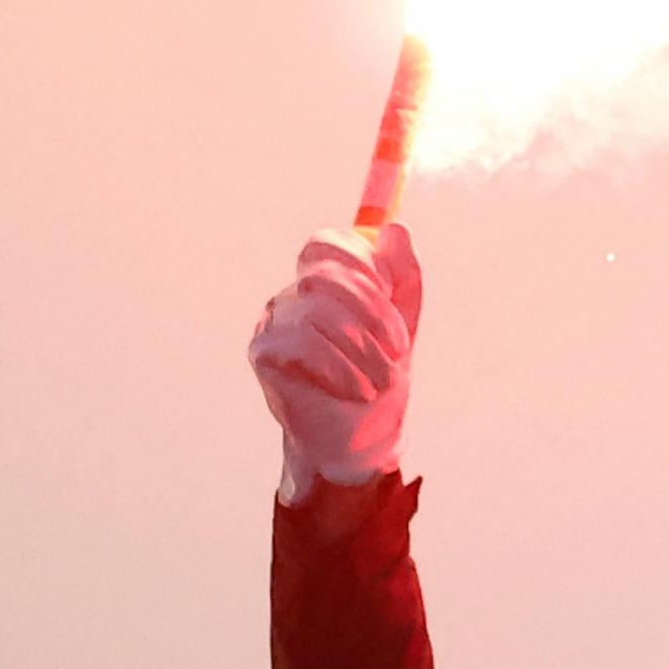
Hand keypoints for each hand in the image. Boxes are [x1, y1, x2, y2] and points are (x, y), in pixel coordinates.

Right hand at [248, 224, 421, 504]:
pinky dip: (340, 367)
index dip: (365, 264)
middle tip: (398, 351)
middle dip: (374, 314)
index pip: (330, 242)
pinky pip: (302, 342)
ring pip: (318, 312)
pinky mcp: (264, 353)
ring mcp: (274, 321)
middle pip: (326, 274)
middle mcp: (294, 294)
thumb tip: (395, 228)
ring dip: (363, 350)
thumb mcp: (403, 325)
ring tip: (380, 381)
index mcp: (326, 281)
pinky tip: (357, 390)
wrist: (363, 440)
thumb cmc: (379, 381)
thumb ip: (404, 278)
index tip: (392, 300)